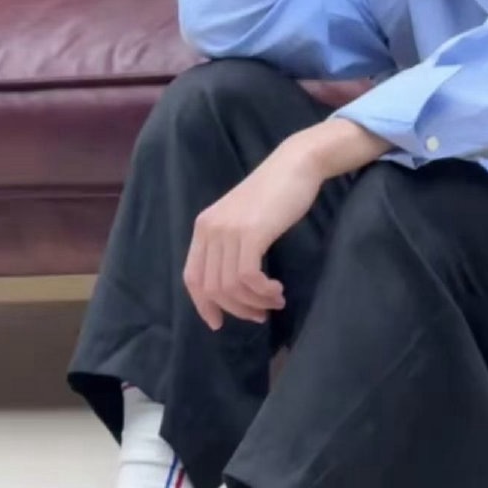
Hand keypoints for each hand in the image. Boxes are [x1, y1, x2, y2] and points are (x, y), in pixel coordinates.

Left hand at [182, 137, 323, 330]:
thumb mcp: (242, 220)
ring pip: (231, 287)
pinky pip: (247, 278)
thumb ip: (230, 245)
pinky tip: (276, 290)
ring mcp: (228, 230)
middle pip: (212, 288)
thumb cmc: (274, 193)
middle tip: (260, 314)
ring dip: (255, 302)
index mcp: (203, 227)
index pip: (192, 278)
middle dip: (236, 309)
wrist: (295, 165)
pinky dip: (262, 291)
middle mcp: (209, 229)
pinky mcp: (250, 233)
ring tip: (274, 302)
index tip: (219, 323)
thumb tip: (232, 286)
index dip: (203, 305)